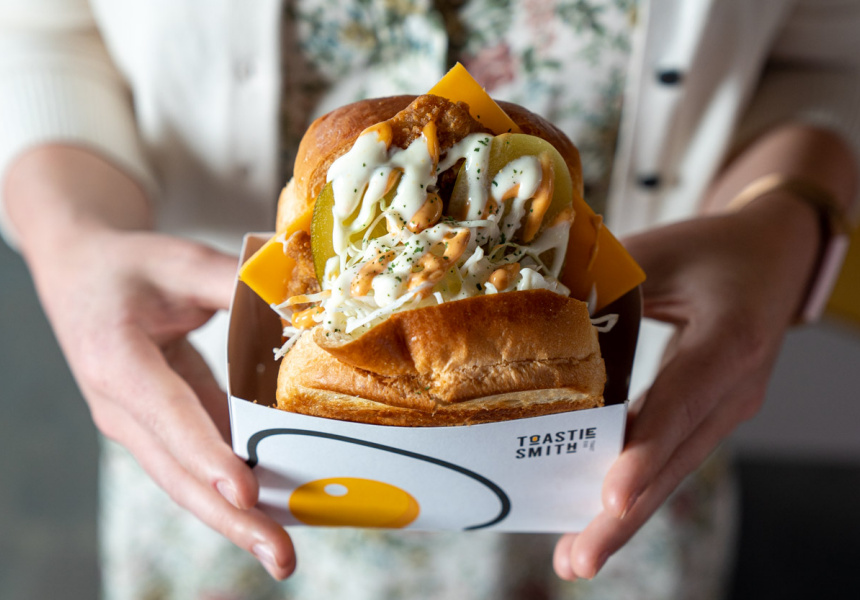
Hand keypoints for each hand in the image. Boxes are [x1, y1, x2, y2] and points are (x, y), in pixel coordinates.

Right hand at [26, 227, 295, 577]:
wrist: (81, 275)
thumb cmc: (127, 267)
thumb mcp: (178, 260)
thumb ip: (235, 282)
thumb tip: (302, 303)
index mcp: (116, 360)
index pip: (167, 415)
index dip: (207, 455)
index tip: (244, 493)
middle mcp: (121, 406)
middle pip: (176, 473)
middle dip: (229, 518)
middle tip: (280, 557)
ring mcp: (137, 424)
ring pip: (185, 480)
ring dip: (233, 518)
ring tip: (280, 551)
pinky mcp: (159, 428)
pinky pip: (197, 464)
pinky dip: (231, 489)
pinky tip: (273, 509)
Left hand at [554, 193, 820, 578]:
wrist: (774, 258)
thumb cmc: (717, 249)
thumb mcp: (662, 250)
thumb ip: (604, 278)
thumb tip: (530, 301)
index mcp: (730, 338)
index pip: (683, 401)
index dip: (646, 451)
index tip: (612, 498)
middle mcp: (735, 386)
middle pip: (676, 458)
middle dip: (625, 514)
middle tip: (578, 560)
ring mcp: (726, 408)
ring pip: (674, 470)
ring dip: (627, 517)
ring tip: (577, 558)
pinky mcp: (709, 415)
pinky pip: (672, 457)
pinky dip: (637, 490)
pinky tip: (600, 520)